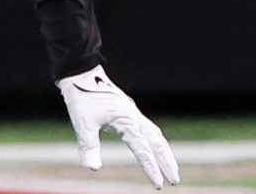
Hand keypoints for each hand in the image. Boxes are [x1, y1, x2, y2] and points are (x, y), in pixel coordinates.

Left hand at [56, 65, 179, 188]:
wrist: (80, 73)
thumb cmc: (81, 98)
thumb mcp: (82, 123)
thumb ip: (88, 146)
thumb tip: (93, 169)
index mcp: (126, 120)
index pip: (143, 149)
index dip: (151, 168)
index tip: (158, 184)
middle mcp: (134, 117)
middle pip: (157, 142)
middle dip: (167, 162)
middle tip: (175, 181)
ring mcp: (133, 113)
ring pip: (156, 135)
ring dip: (165, 152)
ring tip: (172, 168)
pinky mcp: (128, 110)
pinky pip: (149, 128)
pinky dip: (156, 141)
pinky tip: (155, 147)